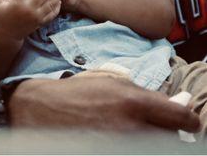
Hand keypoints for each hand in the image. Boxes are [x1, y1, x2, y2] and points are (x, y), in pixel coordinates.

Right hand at [9, 77, 199, 132]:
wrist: (41, 109)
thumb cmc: (79, 91)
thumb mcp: (114, 82)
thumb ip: (150, 95)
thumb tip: (183, 103)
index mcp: (133, 101)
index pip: (182, 118)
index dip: (191, 121)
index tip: (189, 122)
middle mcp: (130, 127)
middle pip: (172, 139)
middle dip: (172, 133)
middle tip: (161, 127)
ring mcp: (119, 146)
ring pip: (154, 148)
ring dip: (153, 139)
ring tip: (136, 129)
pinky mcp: (106, 153)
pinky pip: (135, 151)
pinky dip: (136, 145)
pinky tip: (122, 136)